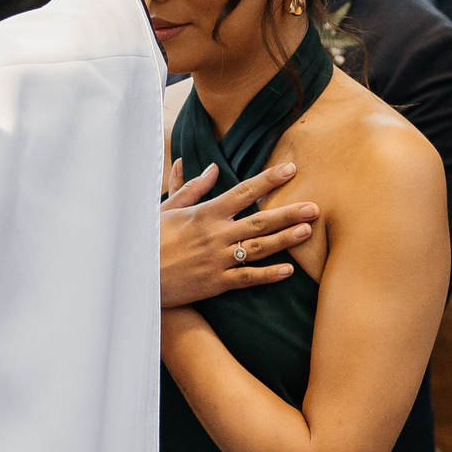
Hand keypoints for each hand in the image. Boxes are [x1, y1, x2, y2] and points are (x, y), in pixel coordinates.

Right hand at [160, 159, 317, 306]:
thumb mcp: (167, 209)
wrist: (136, 275)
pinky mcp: (217, 282)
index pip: (244, 191)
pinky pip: (248, 277)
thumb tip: (212, 168)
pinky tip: (288, 271)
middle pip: (260, 221)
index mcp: (206, 213)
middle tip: (315, 206)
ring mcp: (218, 259)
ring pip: (259, 248)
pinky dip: (269, 275)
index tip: (290, 170)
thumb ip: (192, 188)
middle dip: (289, 212)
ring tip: (308, 230)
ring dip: (285, 239)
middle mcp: (216, 234)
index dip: (269, 180)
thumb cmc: (149, 239)